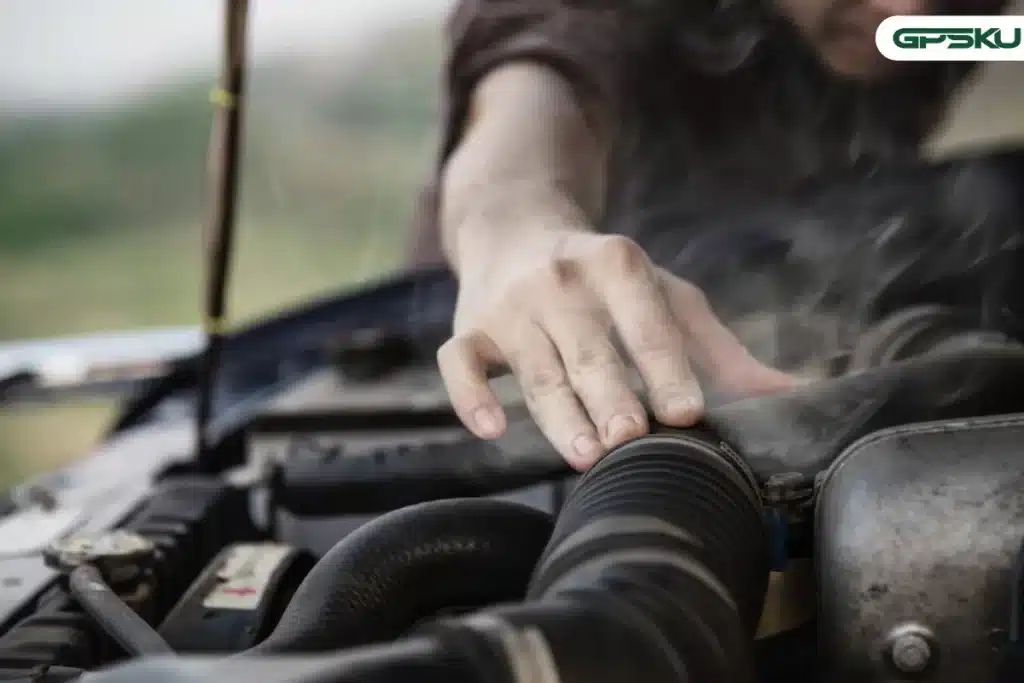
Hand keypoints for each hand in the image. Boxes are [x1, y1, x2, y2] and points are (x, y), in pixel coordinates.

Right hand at [438, 231, 796, 469]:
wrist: (513, 232)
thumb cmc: (604, 281)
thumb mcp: (664, 296)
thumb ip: (719, 351)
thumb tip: (794, 397)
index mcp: (616, 263)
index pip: (645, 318)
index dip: (664, 364)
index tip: (687, 411)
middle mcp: (560, 279)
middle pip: (587, 348)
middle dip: (609, 393)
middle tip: (630, 438)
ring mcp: (510, 305)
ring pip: (533, 366)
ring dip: (557, 411)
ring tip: (583, 455)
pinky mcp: (469, 328)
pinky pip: (459, 363)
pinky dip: (470, 396)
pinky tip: (492, 429)